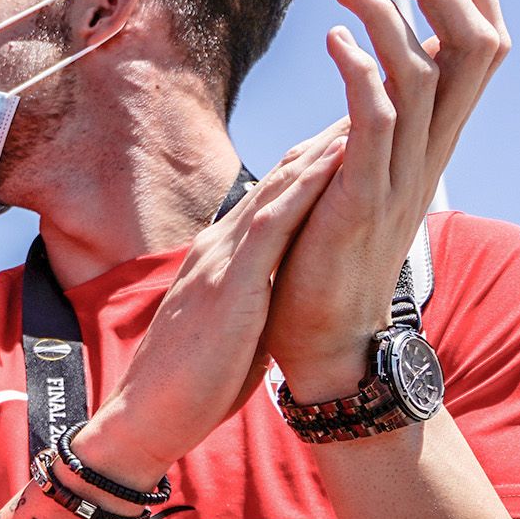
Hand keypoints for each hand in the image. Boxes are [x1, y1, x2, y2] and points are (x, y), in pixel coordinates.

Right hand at [75, 128, 342, 480]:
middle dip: (327, 139)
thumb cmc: (188, 388)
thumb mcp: (231, 331)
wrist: (144, 419)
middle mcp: (220, 247)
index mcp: (220, 259)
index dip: (313, 163)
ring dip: (325, 146)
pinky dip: (309, 185)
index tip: (354, 135)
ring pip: (280, 187)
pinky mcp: (230, 283)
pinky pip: (276, 222)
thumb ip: (254, 302)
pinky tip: (341, 157)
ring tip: (369, 109)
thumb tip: (283, 297)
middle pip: (281, 178)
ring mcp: (222, 261)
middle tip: (375, 99)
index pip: (273, 198)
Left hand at [266, 0, 509, 402]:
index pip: (482, 48)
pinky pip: (376, 119)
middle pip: (475, 46)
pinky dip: (359, 70)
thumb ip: (373, 129)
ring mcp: (402, 172)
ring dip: (388, 14)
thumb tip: (368, 78)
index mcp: (436, 140)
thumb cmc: (331, 257)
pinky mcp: (362, 195)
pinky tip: (334, 41)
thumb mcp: (362, 177)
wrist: (326, 339)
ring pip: (425, 71)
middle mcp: (432, 149)